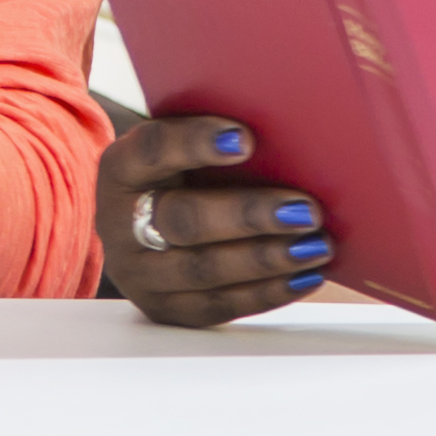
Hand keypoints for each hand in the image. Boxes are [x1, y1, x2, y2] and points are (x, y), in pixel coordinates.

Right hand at [98, 113, 335, 326]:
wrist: (144, 233)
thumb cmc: (181, 179)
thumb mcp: (180, 153)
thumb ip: (216, 141)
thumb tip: (286, 127)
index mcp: (121, 169)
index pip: (153, 150)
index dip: (195, 143)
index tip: (247, 139)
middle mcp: (118, 224)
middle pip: (183, 220)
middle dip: (250, 215)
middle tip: (306, 209)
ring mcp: (138, 273)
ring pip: (204, 269)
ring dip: (268, 258)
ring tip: (317, 244)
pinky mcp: (165, 309)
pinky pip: (219, 306)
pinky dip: (268, 292)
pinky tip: (305, 276)